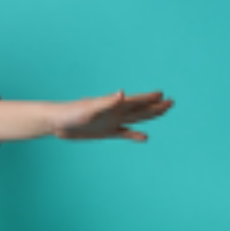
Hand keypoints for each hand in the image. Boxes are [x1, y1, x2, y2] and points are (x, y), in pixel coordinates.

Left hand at [51, 90, 174, 141]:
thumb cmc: (72, 112)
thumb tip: (122, 93)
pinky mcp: (105, 133)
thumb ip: (108, 101)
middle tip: (171, 102)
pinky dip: (135, 135)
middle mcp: (115, 113)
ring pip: (136, 119)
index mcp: (114, 105)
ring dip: (149, 116)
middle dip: (155, 107)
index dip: (148, 98)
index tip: (162, 95)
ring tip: (163, 112)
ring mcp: (111, 123)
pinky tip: (144, 137)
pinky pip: (124, 134)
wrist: (58, 122)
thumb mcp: (91, 107)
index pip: (136, 101)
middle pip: (140, 110)